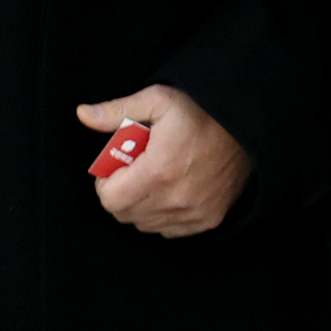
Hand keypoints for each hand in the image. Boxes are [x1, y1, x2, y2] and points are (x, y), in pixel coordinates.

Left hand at [77, 85, 251, 237]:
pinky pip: (169, 230)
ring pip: (145, 225)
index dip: (105, 183)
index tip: (116, 168)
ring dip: (141, 206)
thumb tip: (82, 114)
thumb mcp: (158, 100)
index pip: (110, 199)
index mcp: (158, 170)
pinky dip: (163, 216)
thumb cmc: (201, 112)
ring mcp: (193, 214)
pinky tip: (172, 191)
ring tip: (153, 179)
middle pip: (124, 214)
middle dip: (121, 193)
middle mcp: (175, 199)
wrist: (248, 127)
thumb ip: (117, 111)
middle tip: (133, 171)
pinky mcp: (208, 220)